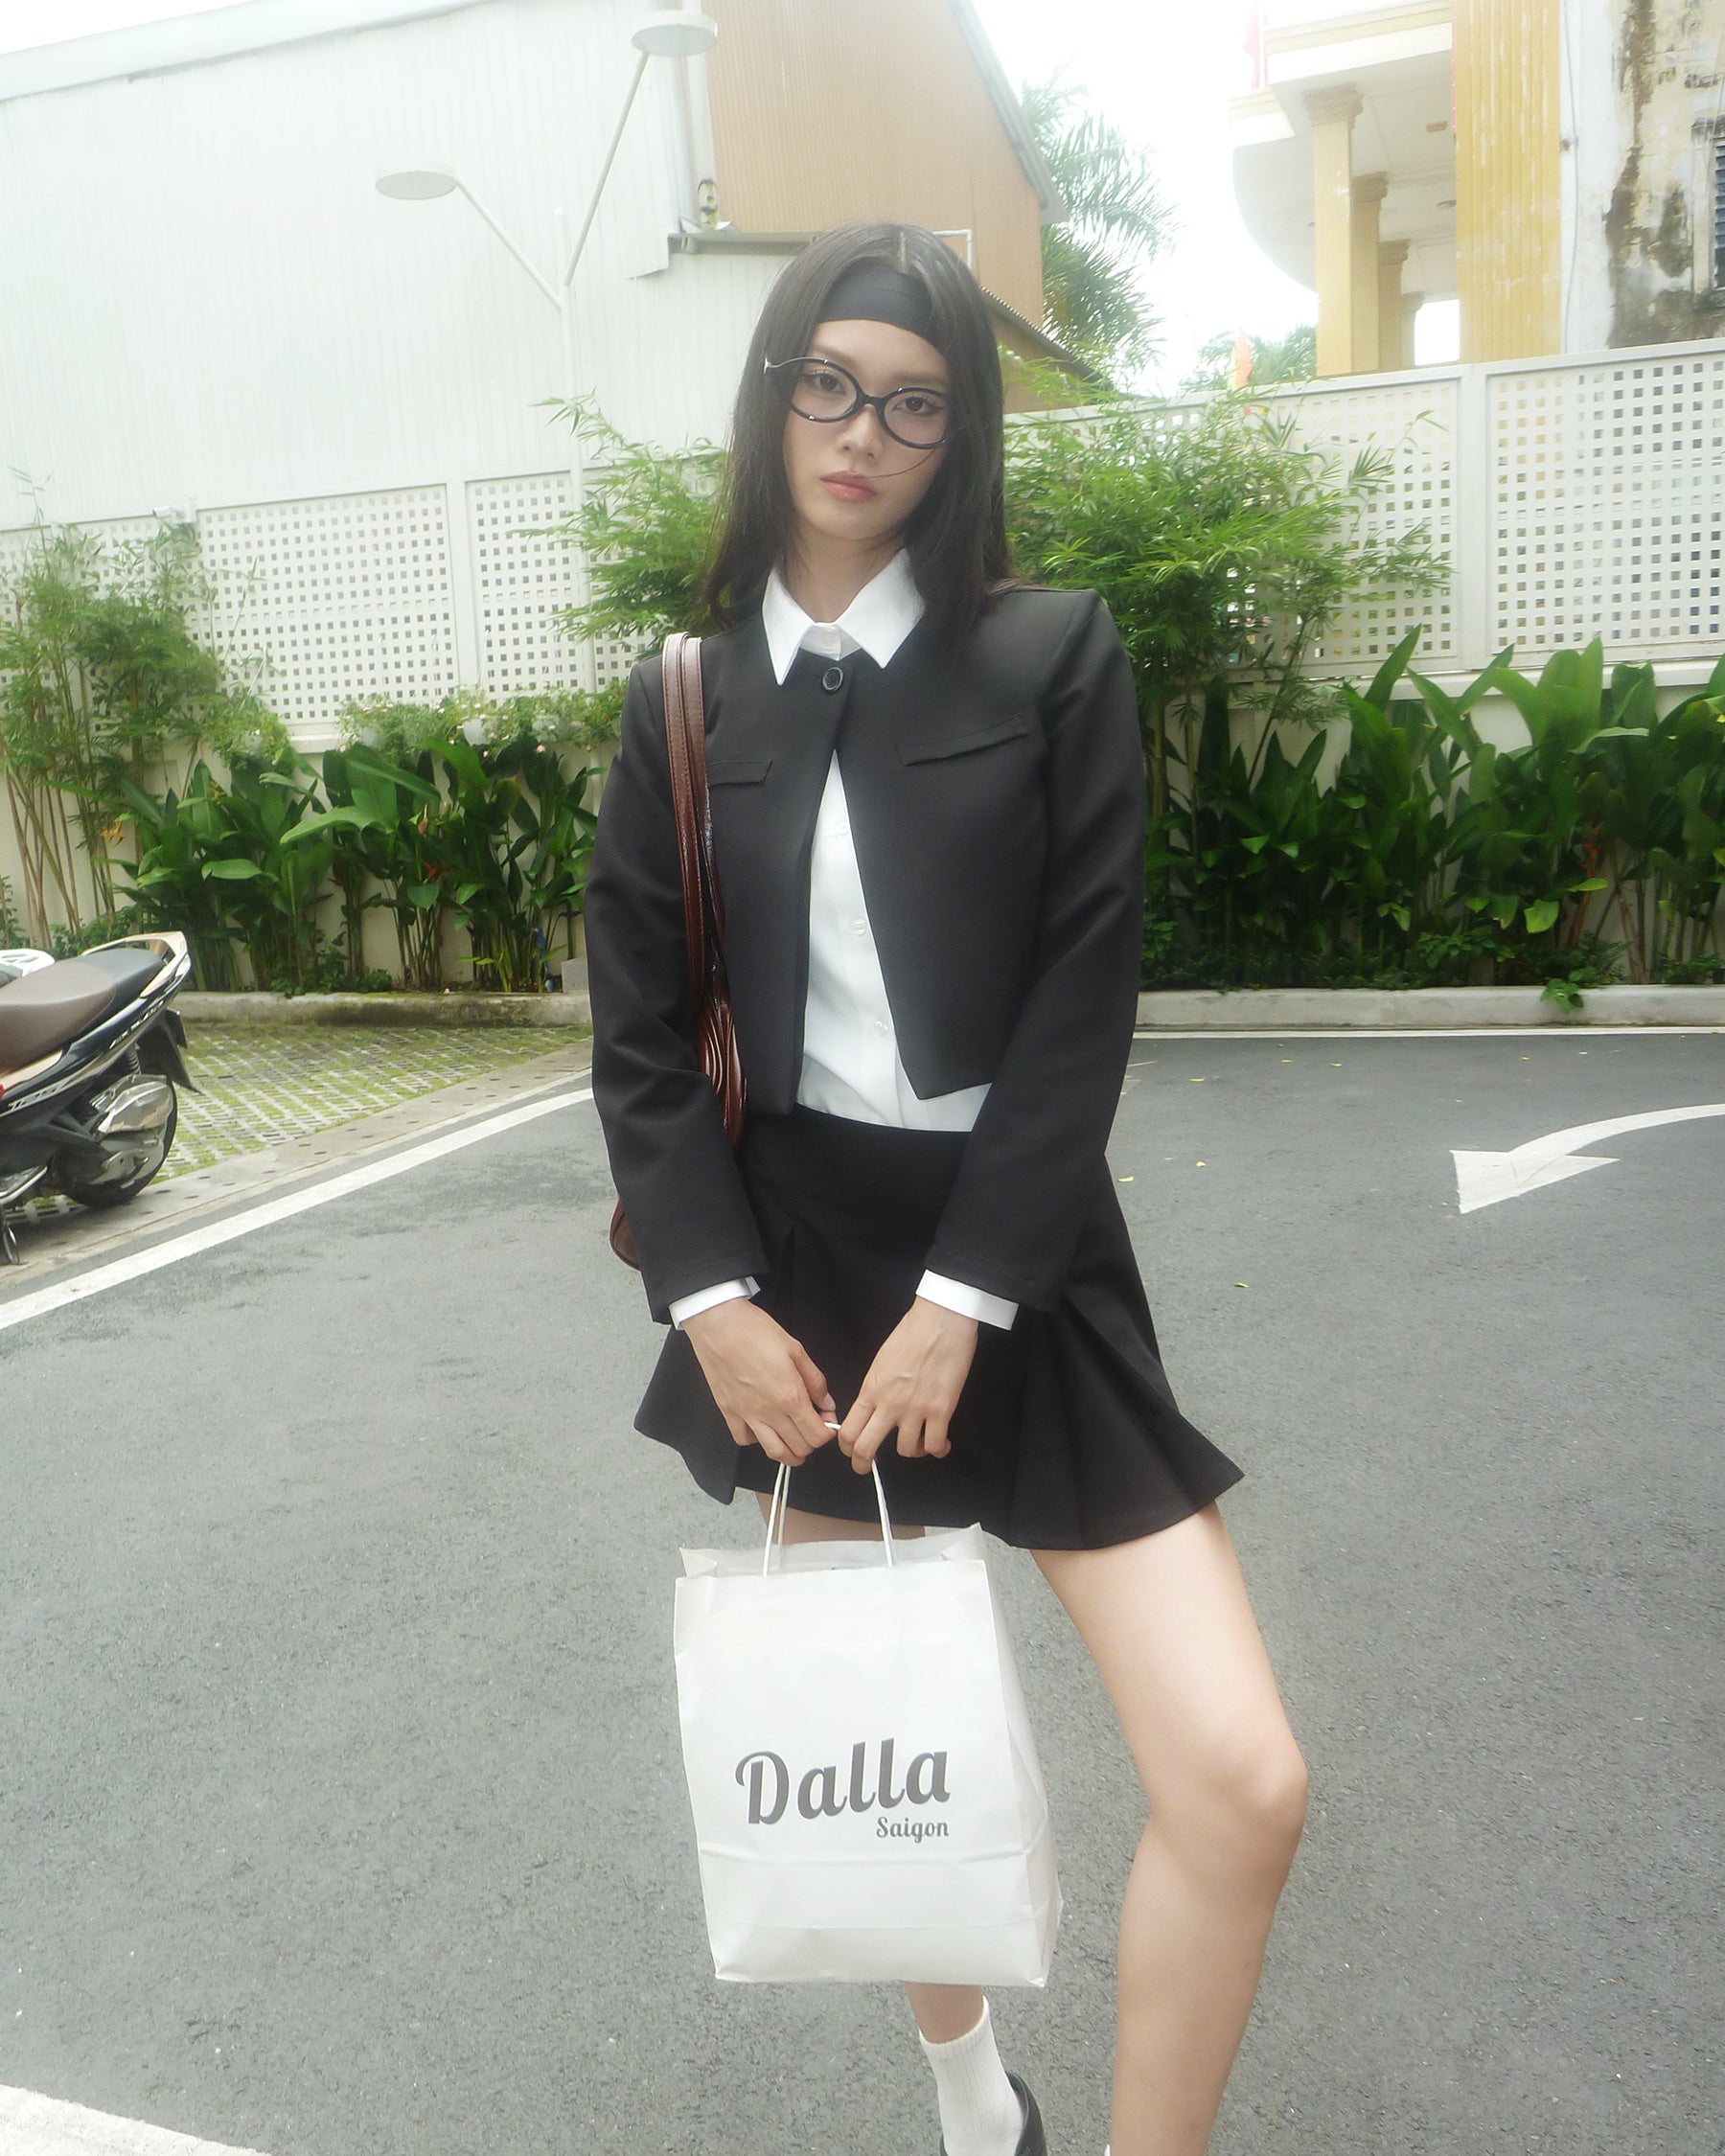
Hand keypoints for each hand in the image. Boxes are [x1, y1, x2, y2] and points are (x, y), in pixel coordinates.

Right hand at [682, 1299, 837, 1466]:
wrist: (718, 1324)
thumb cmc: (754, 1331)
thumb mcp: (796, 1349)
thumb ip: (815, 1381)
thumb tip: (827, 1403)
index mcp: (790, 1396)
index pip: (818, 1436)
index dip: (828, 1432)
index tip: (827, 1421)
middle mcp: (769, 1412)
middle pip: (799, 1449)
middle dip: (813, 1442)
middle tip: (813, 1426)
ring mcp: (747, 1415)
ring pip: (774, 1453)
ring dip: (790, 1452)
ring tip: (794, 1439)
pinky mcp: (729, 1412)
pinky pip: (745, 1440)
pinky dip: (757, 1441)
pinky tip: (763, 1427)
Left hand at [837, 1297, 977, 1473]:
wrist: (940, 1320)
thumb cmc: (912, 1332)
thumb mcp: (881, 1361)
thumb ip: (875, 1388)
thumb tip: (873, 1408)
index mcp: (871, 1389)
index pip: (849, 1430)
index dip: (847, 1447)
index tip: (851, 1450)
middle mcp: (889, 1404)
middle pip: (866, 1448)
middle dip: (863, 1464)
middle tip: (866, 1466)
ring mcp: (915, 1409)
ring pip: (905, 1451)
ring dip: (910, 1451)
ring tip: (917, 1443)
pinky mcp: (941, 1410)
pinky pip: (934, 1445)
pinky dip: (937, 1449)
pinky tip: (940, 1444)